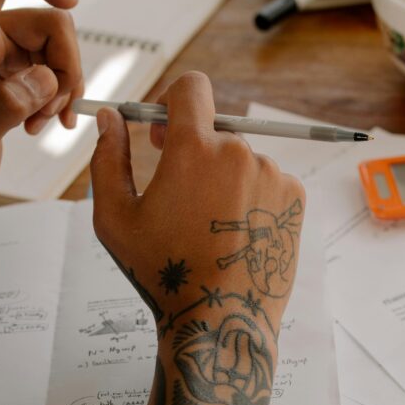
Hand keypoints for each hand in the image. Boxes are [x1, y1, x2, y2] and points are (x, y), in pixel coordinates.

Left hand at [0, 0, 83, 206]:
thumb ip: (5, 108)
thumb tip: (46, 77)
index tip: (69, 1)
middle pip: (49, 24)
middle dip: (67, 68)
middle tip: (57, 112)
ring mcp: (3, 53)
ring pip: (59, 49)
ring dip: (65, 88)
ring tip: (43, 124)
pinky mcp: (17, 71)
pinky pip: (56, 70)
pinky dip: (61, 98)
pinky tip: (45, 124)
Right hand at [90, 71, 304, 343]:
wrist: (218, 318)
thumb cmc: (161, 271)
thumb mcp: (116, 217)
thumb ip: (108, 158)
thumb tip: (111, 118)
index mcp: (195, 148)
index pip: (192, 87)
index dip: (173, 101)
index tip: (165, 133)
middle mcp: (240, 152)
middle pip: (215, 131)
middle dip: (196, 151)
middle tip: (181, 194)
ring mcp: (273, 174)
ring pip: (243, 160)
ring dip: (225, 179)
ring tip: (209, 227)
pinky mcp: (295, 198)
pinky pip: (268, 182)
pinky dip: (251, 198)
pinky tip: (235, 234)